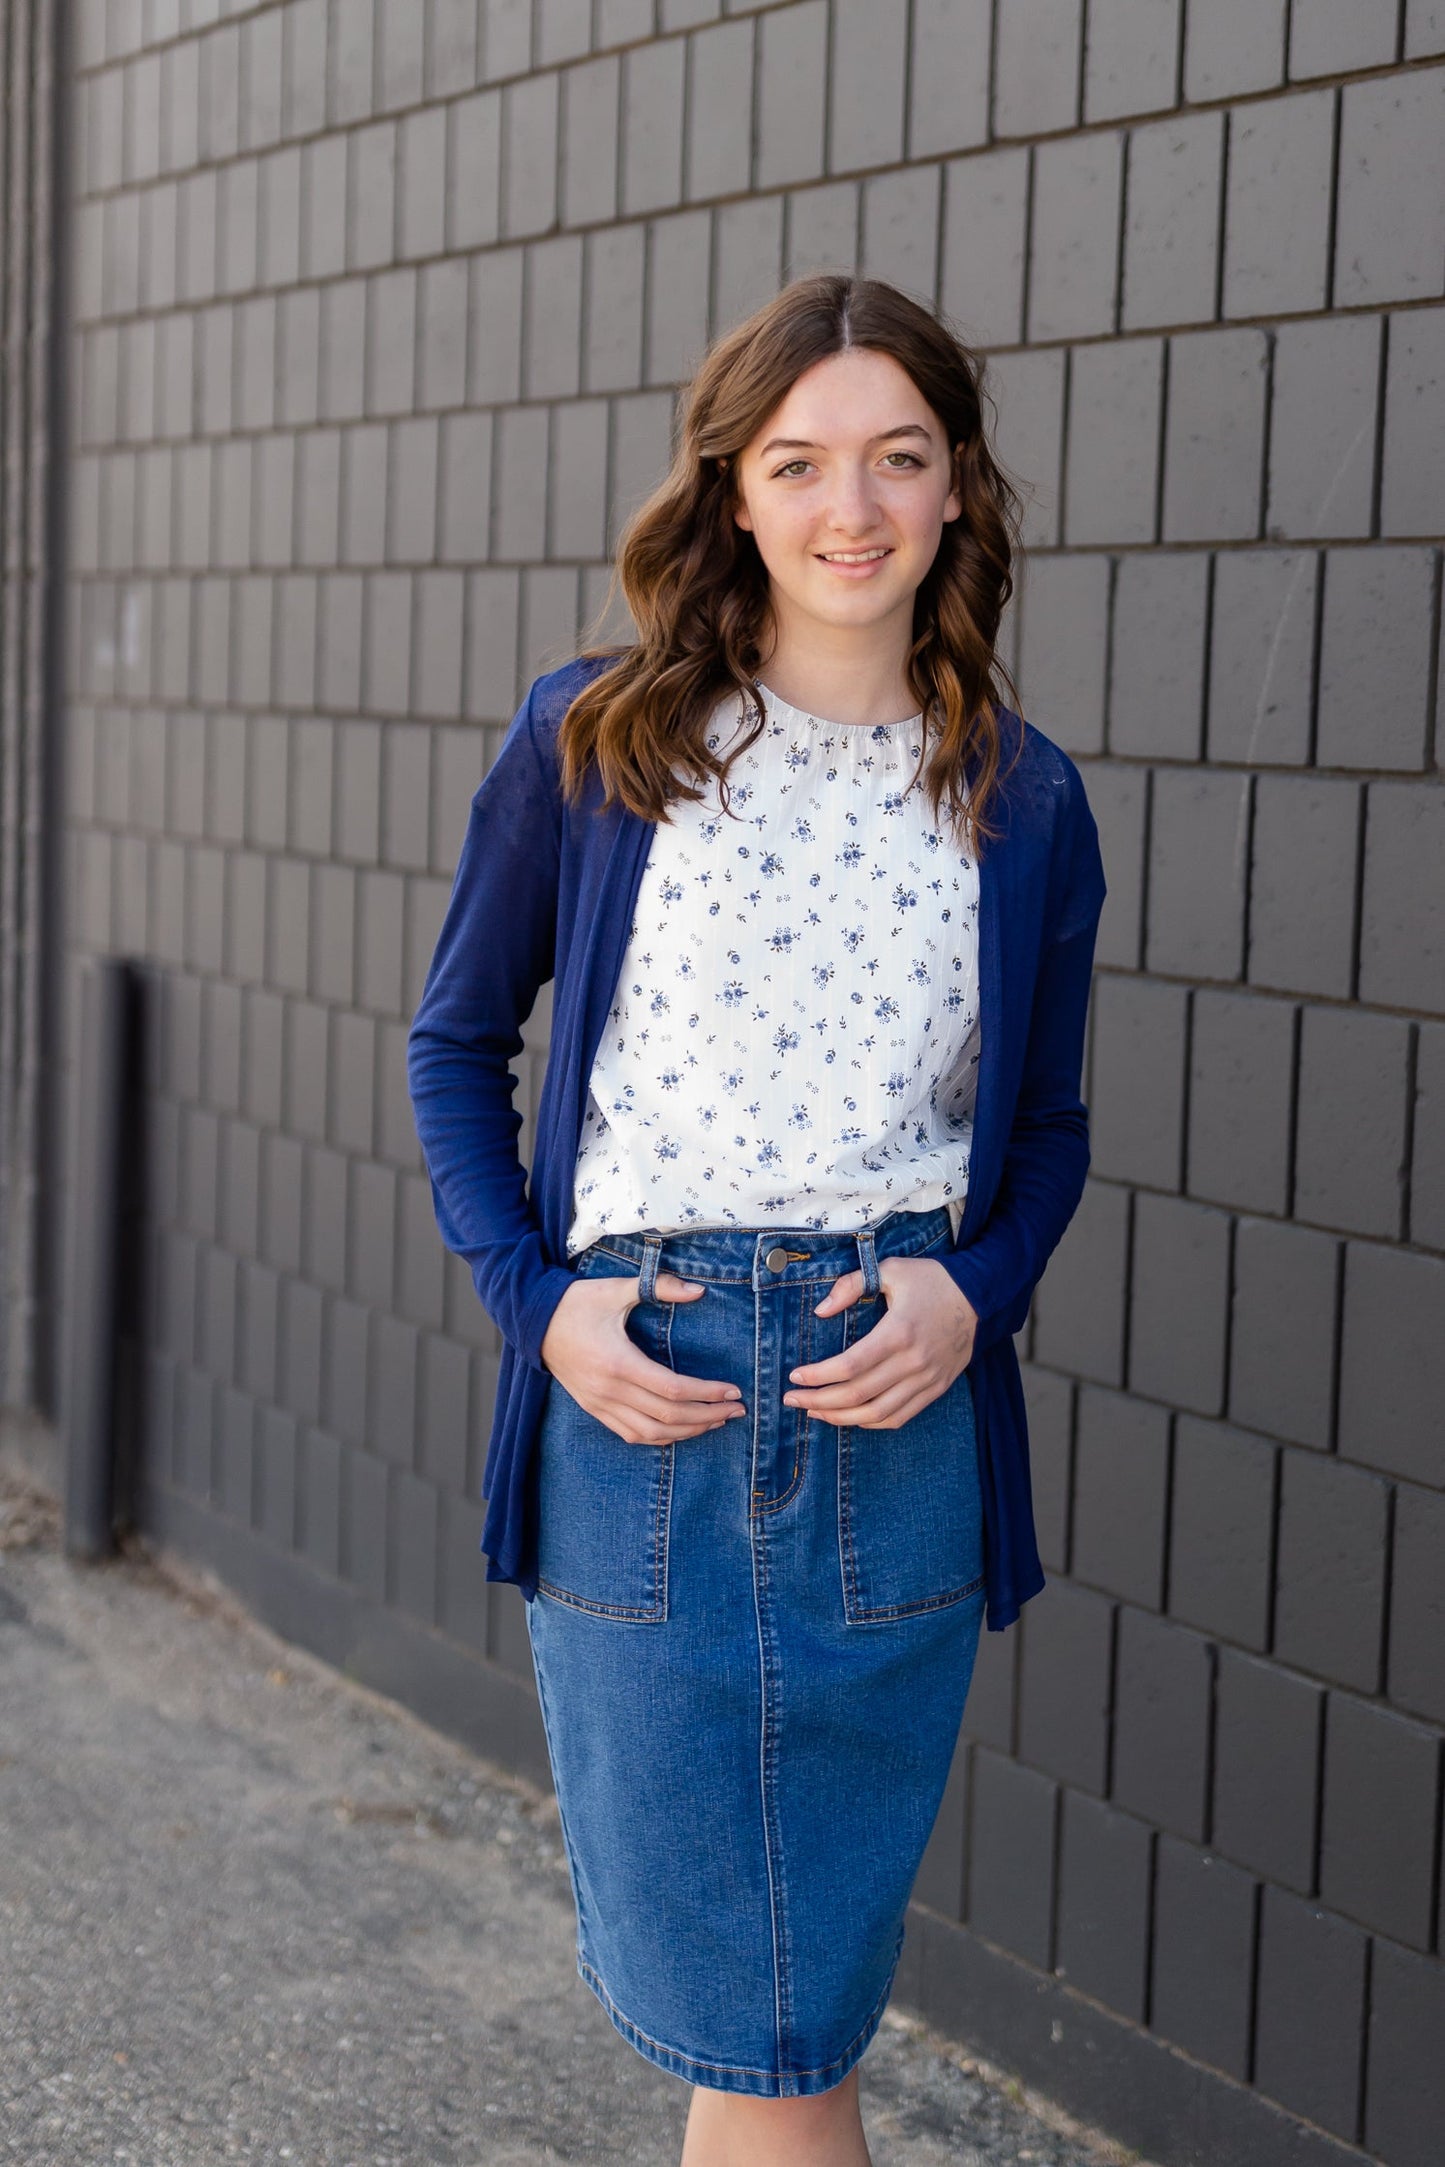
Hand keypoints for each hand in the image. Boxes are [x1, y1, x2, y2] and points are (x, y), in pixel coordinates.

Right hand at [540, 1271, 748, 1444]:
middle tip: (736, 1410)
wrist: (533, 1321)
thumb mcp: (617, 1289)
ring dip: (687, 1432)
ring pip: (651, 1433)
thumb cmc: (577, 1303)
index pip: (673, 1389)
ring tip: (716, 1422)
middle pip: (668, 1417)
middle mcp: (610, 1390)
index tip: (733, 1390)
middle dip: (708, 1416)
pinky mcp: (593, 1409)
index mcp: (619, 1362)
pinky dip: (660, 1438)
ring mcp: (600, 1404)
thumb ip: (659, 1287)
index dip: (707, 1393)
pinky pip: (631, 1434)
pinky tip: (681, 1430)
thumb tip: (699, 1291)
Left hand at [781, 1256, 977, 1428]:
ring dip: (841, 1417)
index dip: (819, 1376)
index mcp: (900, 1332)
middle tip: (792, 1399)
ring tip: (814, 1411)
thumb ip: (851, 1285)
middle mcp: (914, 1362)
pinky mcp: (935, 1389)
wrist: (981, 1296)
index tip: (795, 1376)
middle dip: (819, 1401)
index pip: (851, 1365)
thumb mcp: (890, 1270)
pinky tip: (849, 1416)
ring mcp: (927, 1380)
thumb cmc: (931, 1280)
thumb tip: (821, 1311)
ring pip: (877, 1414)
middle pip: (859, 1394)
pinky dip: (871, 1422)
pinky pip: (899, 1417)